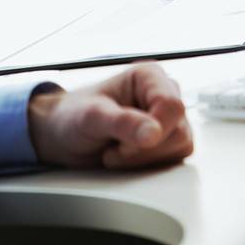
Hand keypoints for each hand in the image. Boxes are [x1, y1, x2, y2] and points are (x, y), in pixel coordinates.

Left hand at [27, 64, 193, 170]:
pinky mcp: (167, 142)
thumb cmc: (73, 117)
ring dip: (145, 160)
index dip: (155, 130)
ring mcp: (167, 120)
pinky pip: (174, 162)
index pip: (173, 106)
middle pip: (179, 132)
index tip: (125, 144)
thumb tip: (154, 133)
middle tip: (114, 150)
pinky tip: (125, 159)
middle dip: (144, 150)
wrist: (64, 135)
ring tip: (116, 152)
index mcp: (149, 76)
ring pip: (180, 149)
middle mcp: (163, 94)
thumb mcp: (91, 118)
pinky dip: (148, 167)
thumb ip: (122, 123)